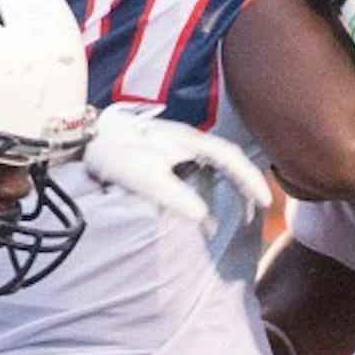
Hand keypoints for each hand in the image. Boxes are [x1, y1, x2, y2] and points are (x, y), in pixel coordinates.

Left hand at [83, 103, 271, 226]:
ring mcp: (182, 145)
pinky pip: (204, 168)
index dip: (251, 180)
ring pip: (220, 164)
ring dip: (234, 185)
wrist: (89, 137)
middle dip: (248, 184)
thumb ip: (174, 195)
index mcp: (192, 141)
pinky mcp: (170, 153)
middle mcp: (192, 140)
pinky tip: (210, 204)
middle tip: (259, 210)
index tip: (265, 203)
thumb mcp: (144, 176)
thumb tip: (203, 217)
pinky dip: (215, 185)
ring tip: (243, 210)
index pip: (232, 159)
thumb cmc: (116, 153)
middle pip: (232, 160)